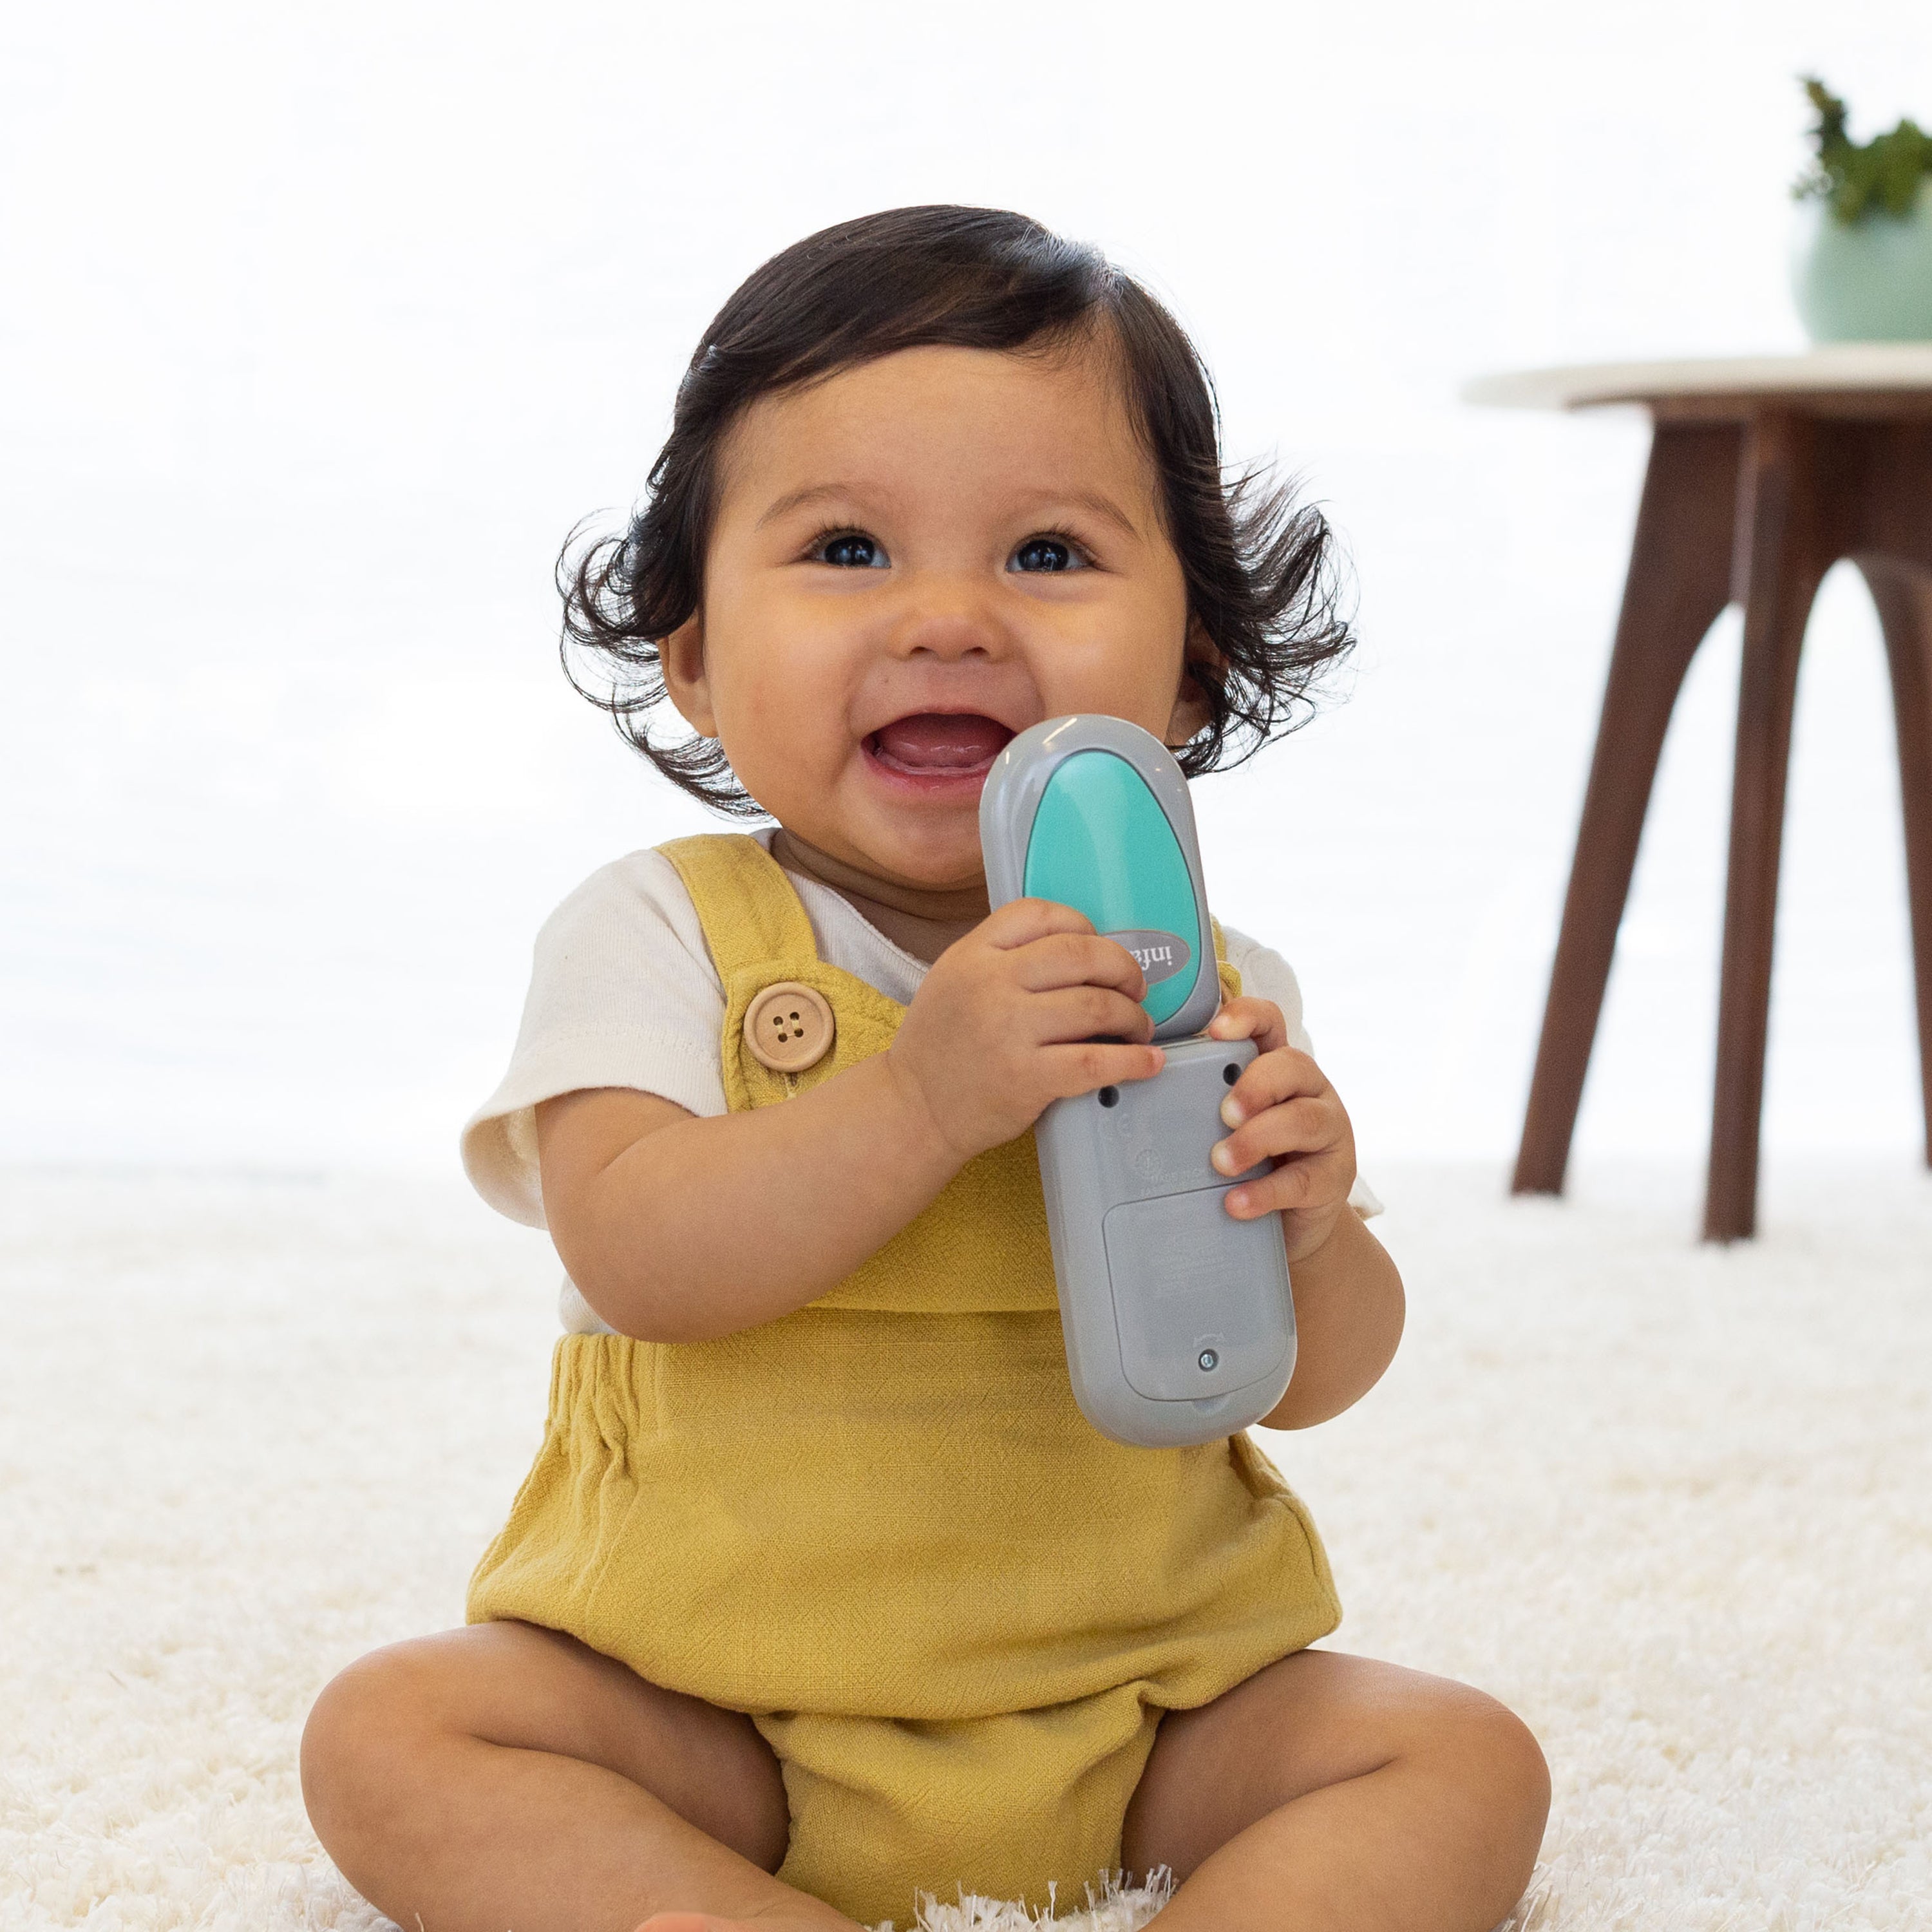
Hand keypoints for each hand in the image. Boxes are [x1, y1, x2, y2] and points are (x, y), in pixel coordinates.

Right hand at [887, 898, 1165, 1163]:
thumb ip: (1000, 957)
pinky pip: (1097, 1061)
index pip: (1040, 914)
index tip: (1098, 946)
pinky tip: (1148, 1061)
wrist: (914, 1109)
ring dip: (1132, 1016)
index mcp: (971, 954)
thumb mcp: (952, 980)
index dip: (1083, 925)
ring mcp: (1008, 1030)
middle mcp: (990, 984)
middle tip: (1134, 988)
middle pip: (1081, 954)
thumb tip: (1079, 950)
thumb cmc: (941, 1047)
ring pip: (1097, 1005)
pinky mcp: (1027, 1078)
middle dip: (1122, 969)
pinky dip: (1133, 1061)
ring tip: (1137, 1027)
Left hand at [1205, 996, 1356, 1265]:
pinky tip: (1235, 1203)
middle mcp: (1310, 1091)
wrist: (1293, 1222)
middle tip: (1223, 1114)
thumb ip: (1204, 1104)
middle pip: (1292, 1066)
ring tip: (1221, 1162)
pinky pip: (1301, 1180)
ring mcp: (1328, 1132)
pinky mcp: (1334, 1177)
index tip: (1215, 1032)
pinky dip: (1263, 1192)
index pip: (1270, 1023)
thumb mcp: (1228, 1126)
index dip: (1247, 1017)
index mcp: (1278, 1068)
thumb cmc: (1252, 1162)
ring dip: (1256, 1139)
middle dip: (1254, 1086)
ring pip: (1302, 1120)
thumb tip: (1144, 1096)